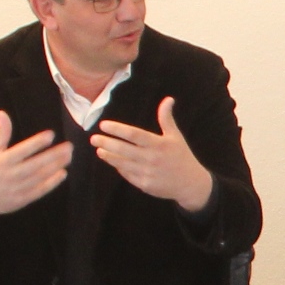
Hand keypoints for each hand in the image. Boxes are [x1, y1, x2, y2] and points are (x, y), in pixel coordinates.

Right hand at [0, 110, 71, 224]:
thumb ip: (2, 133)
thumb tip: (3, 113)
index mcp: (3, 161)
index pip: (23, 150)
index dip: (37, 142)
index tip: (51, 134)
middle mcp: (11, 174)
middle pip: (36, 164)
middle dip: (54, 155)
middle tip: (69, 146)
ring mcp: (18, 188)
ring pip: (41, 176)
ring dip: (56, 166)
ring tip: (69, 156)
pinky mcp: (23, 199)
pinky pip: (40, 190)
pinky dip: (52, 183)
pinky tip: (63, 173)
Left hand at [92, 99, 214, 210]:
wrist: (191, 184)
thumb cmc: (181, 156)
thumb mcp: (175, 136)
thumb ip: (167, 118)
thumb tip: (168, 99)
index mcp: (159, 144)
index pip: (133, 134)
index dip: (117, 129)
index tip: (103, 125)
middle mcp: (152, 158)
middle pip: (123, 149)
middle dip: (106, 143)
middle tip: (94, 139)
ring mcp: (147, 173)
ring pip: (122, 163)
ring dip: (108, 156)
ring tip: (99, 150)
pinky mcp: (144, 185)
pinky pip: (127, 174)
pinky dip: (119, 167)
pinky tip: (113, 161)